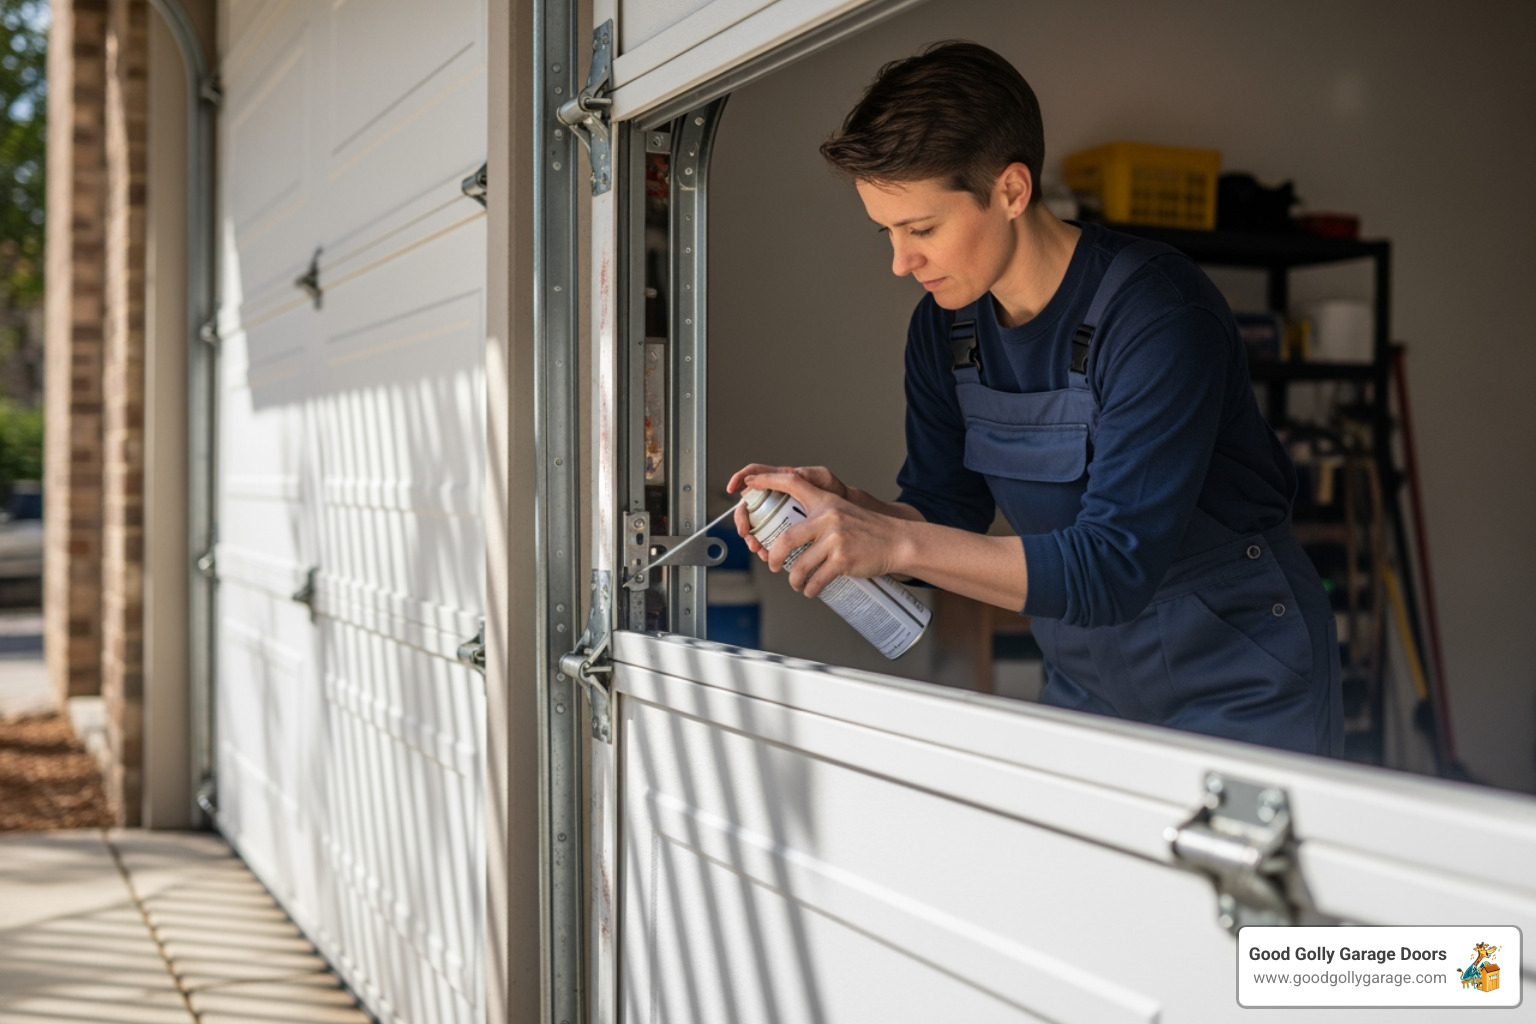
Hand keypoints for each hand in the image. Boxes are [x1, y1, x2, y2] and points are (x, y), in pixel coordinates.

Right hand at [726, 463, 850, 559]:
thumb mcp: (825, 481)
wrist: (850, 522)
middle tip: (746, 531)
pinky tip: (767, 554)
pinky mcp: (786, 534)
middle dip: (743, 519)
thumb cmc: (839, 498)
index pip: (757, 475)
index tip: (733, 488)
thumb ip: (810, 474)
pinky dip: (764, 548)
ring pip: (756, 526)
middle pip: (750, 505)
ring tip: (758, 548)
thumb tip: (792, 473)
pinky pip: (768, 540)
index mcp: (784, 484)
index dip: (741, 478)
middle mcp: (778, 499)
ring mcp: (780, 517)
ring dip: (752, 538)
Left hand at [732, 469, 906, 598]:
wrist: (897, 541)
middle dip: (773, 557)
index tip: (749, 483)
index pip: (791, 483)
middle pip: (786, 539)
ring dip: (795, 580)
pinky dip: (811, 589)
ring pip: (800, 566)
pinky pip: (816, 579)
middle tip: (772, 565)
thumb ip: (819, 517)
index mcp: (824, 502)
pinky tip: (812, 590)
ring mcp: (835, 539)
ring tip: (798, 584)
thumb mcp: (842, 512)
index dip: (767, 480)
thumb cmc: (868, 530)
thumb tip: (790, 534)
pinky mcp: (842, 559)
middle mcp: (827, 517)